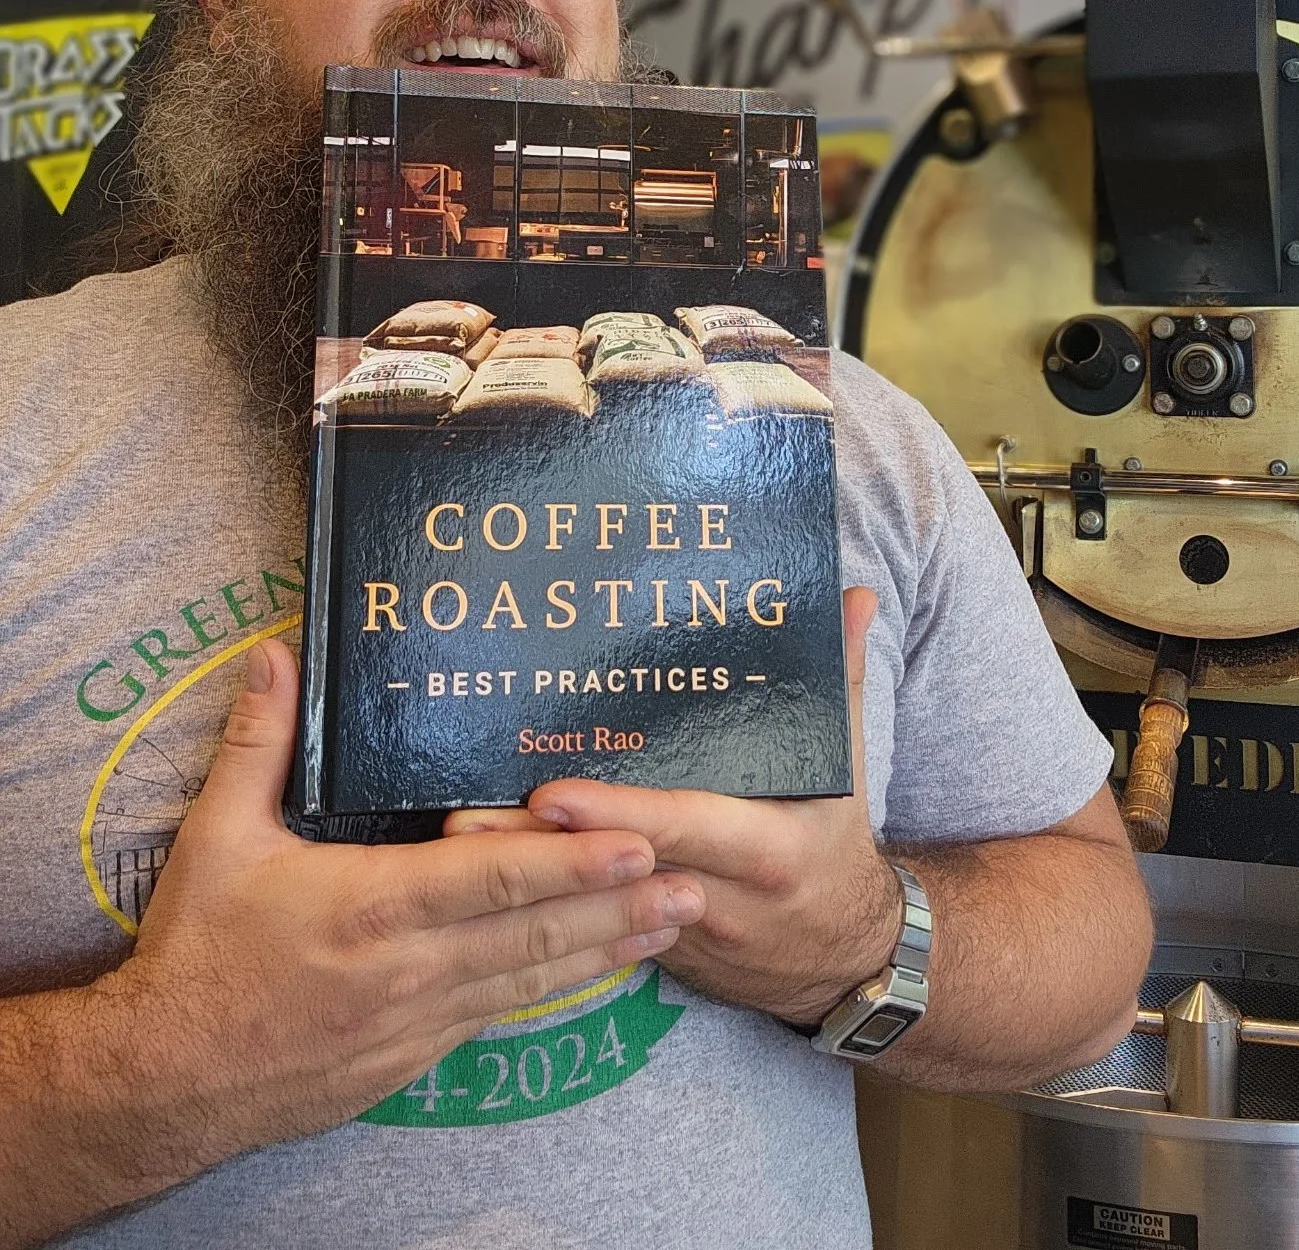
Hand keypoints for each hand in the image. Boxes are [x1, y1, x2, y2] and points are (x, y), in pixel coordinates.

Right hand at [110, 639, 703, 1163]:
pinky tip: (598, 970)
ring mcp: (417, 1020)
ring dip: (609, 950)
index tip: (638, 841)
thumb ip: (257, 742)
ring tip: (677, 923)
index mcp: (373, 905)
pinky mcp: (412, 1057)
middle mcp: (410, 967)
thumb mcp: (215, 837)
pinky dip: (555, 989)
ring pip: (531, 979)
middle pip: (535, 932)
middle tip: (697, 883)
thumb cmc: (196, 951)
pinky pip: (500, 1013)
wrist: (165, 1081)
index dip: (571, 861)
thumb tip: (277, 652)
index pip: (493, 877)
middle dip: (622, 907)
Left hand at [445, 587, 900, 1027]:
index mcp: (765, 848)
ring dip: (525, 885)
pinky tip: (486, 886)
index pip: (681, 826)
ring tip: (452, 853)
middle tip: (463, 821)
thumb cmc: (834, 842)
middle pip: (616, 874)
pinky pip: (591, 927)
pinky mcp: (651, 954)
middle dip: (538, 853)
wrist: (841, 959)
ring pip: (591, 909)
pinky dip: (544, 906)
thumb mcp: (846, 767)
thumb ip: (841, 681)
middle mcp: (718, 900)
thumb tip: (854, 598)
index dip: (615, 813)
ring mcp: (678, 935)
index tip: (549, 793)